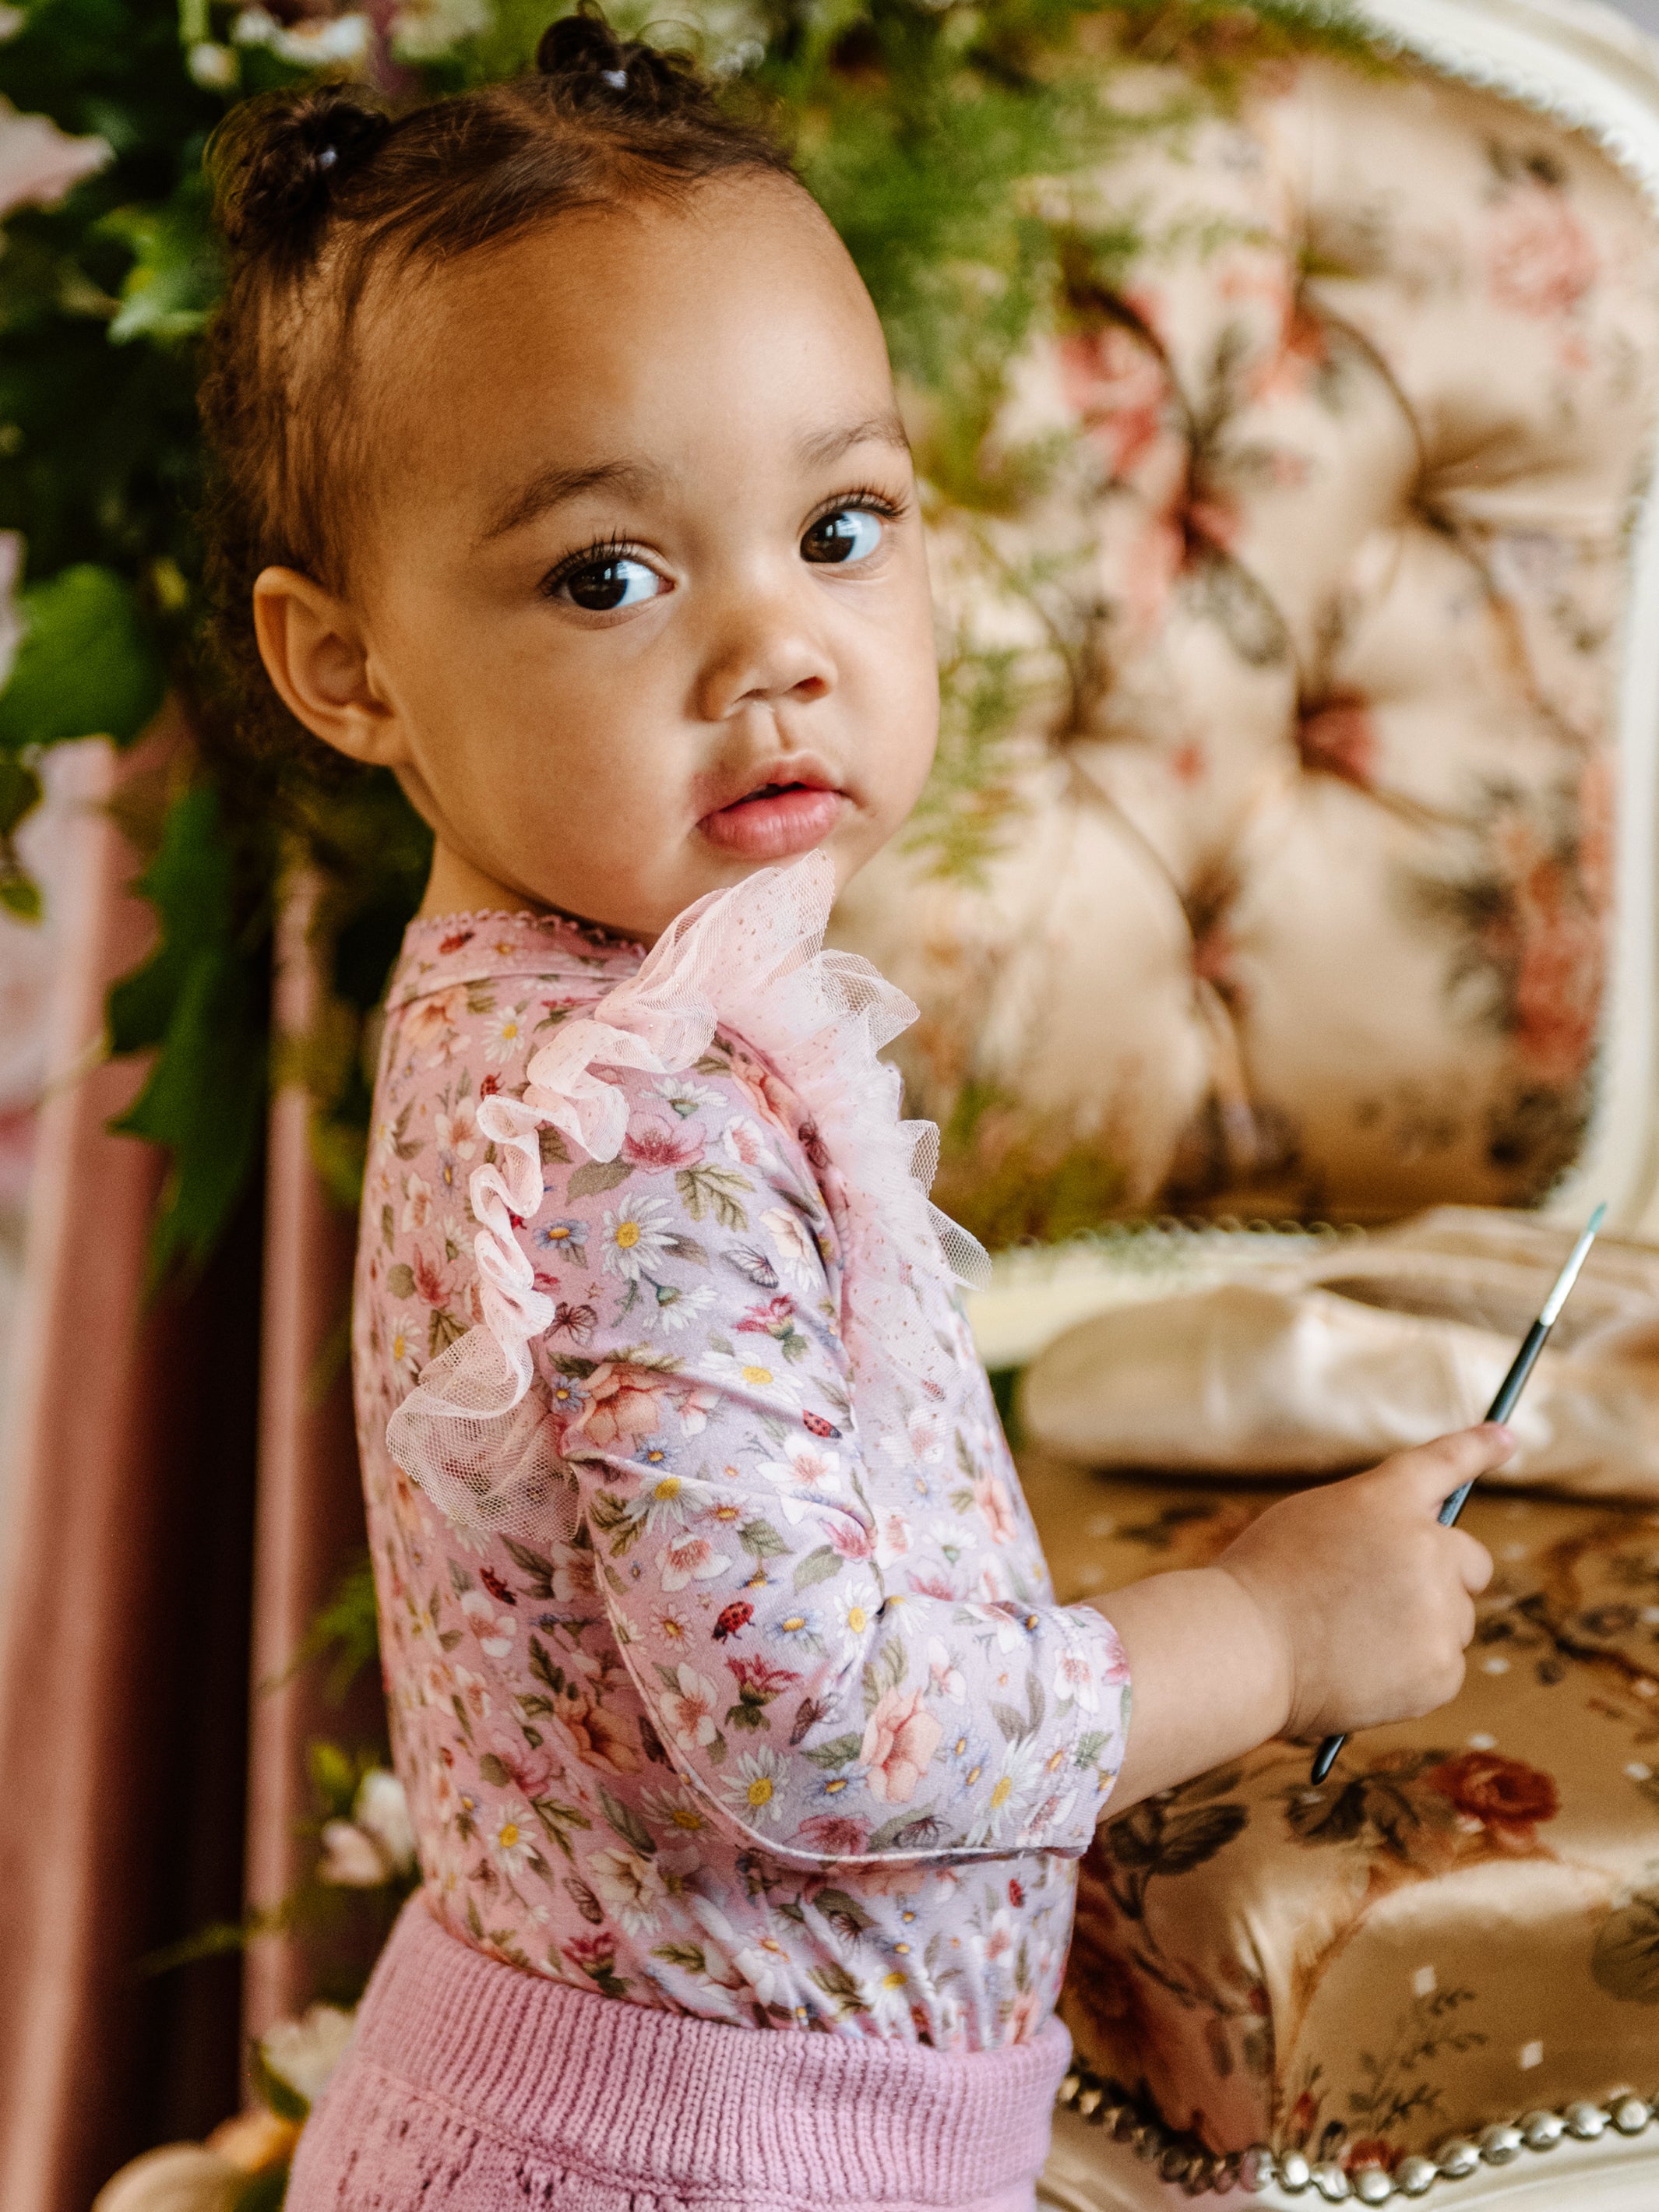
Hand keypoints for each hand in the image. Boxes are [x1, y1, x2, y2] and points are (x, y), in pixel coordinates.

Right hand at [1088, 1425, 1507, 1811]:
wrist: (1242, 1649)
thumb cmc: (1258, 1583)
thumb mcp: (1310, 1522)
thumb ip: (1370, 1526)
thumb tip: (1416, 1554)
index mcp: (1385, 1501)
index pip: (1444, 1463)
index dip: (1478, 1448)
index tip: (1506, 1439)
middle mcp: (1425, 1549)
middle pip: (1469, 1561)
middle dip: (1442, 1576)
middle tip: (1384, 1600)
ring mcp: (1438, 1611)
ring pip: (1453, 1619)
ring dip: (1419, 1627)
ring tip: (1350, 1641)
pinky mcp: (1441, 1669)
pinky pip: (1442, 1667)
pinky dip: (1410, 1673)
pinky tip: (1360, 1672)